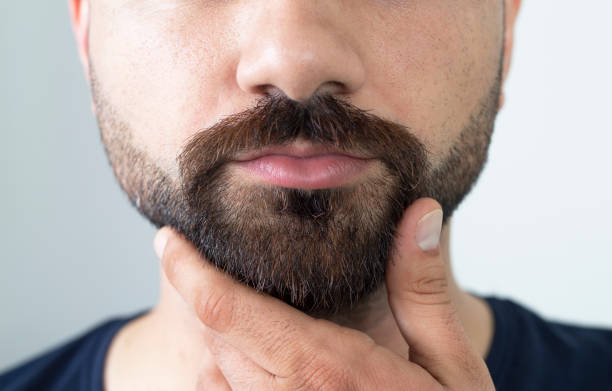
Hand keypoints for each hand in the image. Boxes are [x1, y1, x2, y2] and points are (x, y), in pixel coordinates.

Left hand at [154, 198, 494, 389]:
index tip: (167, 241)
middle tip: (207, 261)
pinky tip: (260, 362)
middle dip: (206, 295)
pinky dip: (228, 375)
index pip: (227, 311)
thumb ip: (422, 289)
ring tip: (235, 307)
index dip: (188, 271)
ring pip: (214, 374)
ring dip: (218, 338)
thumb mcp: (449, 365)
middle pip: (214, 336)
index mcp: (325, 370)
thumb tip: (419, 212)